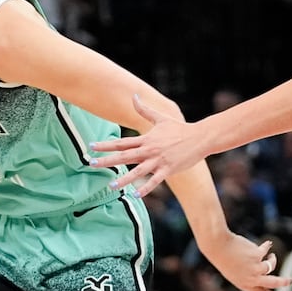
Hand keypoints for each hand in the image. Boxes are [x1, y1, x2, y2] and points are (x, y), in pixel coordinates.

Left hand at [91, 95, 209, 195]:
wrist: (199, 137)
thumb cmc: (179, 128)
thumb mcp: (161, 117)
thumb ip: (144, 109)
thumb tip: (134, 95)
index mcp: (146, 139)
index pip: (121, 143)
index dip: (105, 145)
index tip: (91, 147)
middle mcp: (149, 150)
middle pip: (124, 156)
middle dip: (107, 160)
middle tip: (91, 163)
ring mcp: (159, 160)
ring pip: (138, 171)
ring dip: (124, 178)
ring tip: (111, 185)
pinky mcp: (168, 169)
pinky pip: (155, 181)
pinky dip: (146, 188)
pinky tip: (136, 194)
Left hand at [200, 233, 291, 290]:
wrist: (217, 246)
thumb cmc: (224, 258)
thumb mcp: (236, 271)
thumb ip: (251, 274)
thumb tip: (269, 268)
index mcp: (245, 285)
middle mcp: (251, 278)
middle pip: (273, 283)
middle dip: (284, 282)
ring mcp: (254, 267)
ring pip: (271, 266)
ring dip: (273, 260)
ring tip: (271, 255)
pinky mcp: (257, 256)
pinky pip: (266, 251)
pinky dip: (267, 247)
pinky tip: (267, 244)